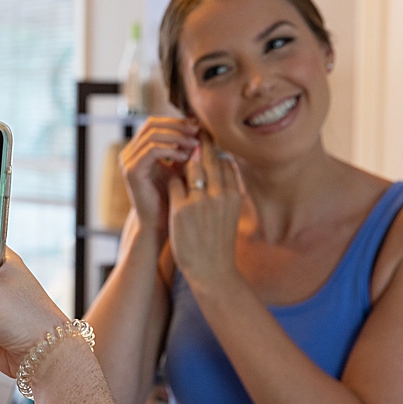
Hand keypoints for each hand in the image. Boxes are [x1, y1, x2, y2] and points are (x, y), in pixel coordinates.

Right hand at [120, 116, 199, 237]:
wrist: (160, 223)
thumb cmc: (173, 197)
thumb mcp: (182, 167)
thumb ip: (188, 149)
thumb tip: (202, 128)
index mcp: (140, 149)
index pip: (157, 123)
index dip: (178, 122)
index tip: (200, 127)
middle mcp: (130, 152)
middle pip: (152, 124)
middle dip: (177, 126)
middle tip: (198, 131)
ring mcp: (129, 161)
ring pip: (152, 134)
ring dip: (177, 136)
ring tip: (195, 144)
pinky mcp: (132, 171)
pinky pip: (151, 150)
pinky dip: (170, 150)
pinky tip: (185, 157)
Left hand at [166, 131, 240, 287]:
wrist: (212, 271)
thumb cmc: (219, 241)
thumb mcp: (230, 213)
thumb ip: (227, 191)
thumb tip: (222, 165)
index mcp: (234, 195)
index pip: (225, 162)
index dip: (215, 150)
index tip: (207, 140)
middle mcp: (220, 195)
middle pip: (209, 159)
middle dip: (200, 143)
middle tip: (191, 131)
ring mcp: (200, 202)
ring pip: (190, 167)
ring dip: (184, 160)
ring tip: (178, 152)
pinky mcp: (181, 210)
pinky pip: (173, 183)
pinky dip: (171, 180)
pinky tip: (168, 179)